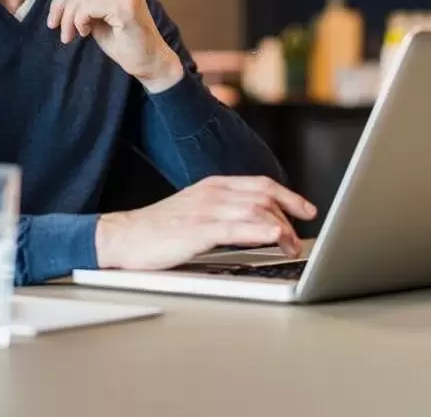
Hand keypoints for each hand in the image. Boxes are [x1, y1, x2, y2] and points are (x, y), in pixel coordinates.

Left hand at [35, 0, 183, 91]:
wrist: (147, 59)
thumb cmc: (120, 35)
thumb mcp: (93, 8)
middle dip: (58, 3)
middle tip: (54, 24)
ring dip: (67, 18)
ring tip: (70, 34)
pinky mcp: (124, 5)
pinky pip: (85, 7)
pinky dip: (78, 22)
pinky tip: (84, 33)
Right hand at [94, 176, 317, 270]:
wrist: (123, 236)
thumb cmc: (158, 230)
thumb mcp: (196, 212)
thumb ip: (224, 212)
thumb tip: (256, 224)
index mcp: (213, 185)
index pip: (260, 184)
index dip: (288, 195)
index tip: (307, 210)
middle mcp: (212, 192)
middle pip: (264, 196)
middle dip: (289, 215)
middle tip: (300, 238)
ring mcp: (205, 209)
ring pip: (256, 209)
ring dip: (281, 228)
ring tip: (292, 245)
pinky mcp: (197, 230)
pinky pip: (236, 227)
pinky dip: (260, 230)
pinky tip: (275, 236)